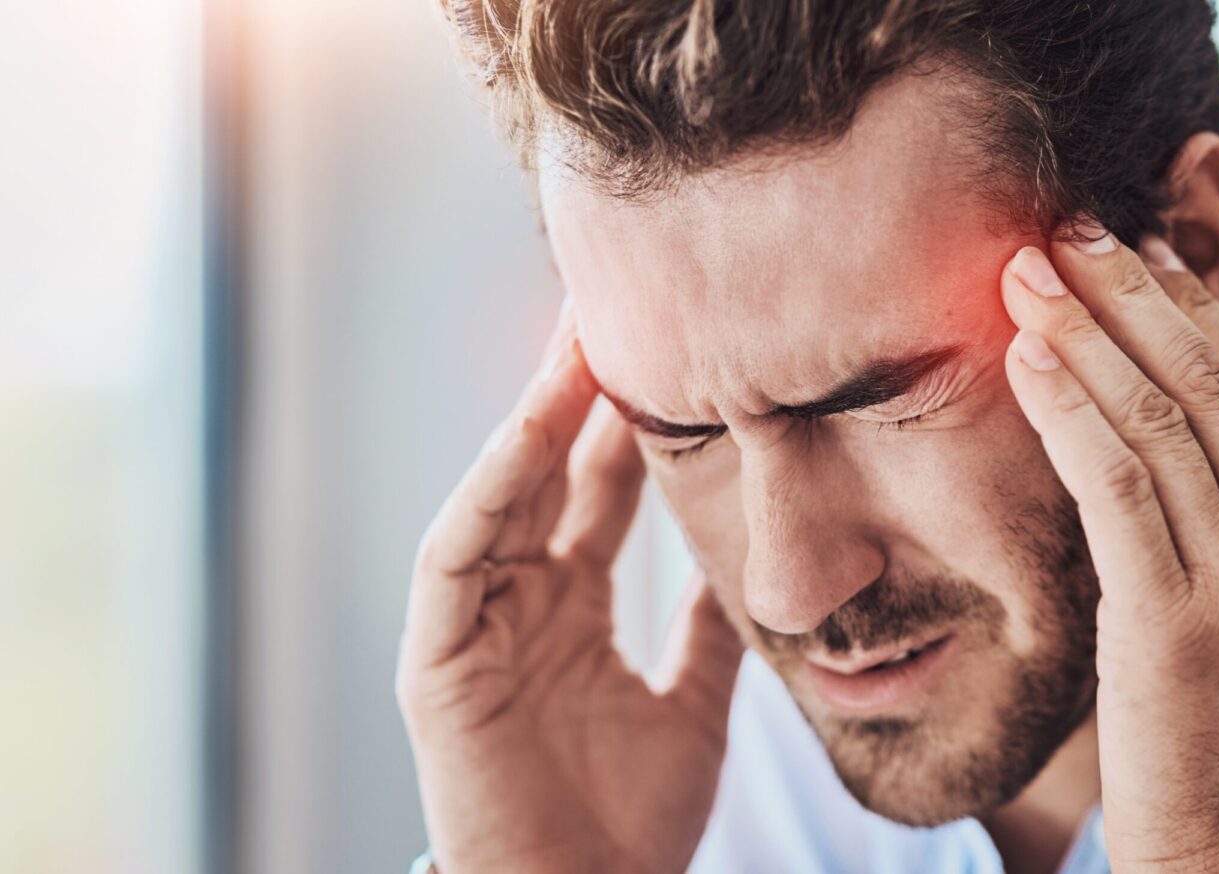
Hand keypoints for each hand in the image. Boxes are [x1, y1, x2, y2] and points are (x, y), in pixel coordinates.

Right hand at [396, 308, 743, 873]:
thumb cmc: (630, 823)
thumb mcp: (693, 705)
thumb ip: (710, 630)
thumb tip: (746, 561)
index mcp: (576, 607)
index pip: (601, 489)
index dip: (632, 420)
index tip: (677, 346)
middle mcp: (523, 599)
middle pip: (550, 471)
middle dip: (580, 392)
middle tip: (618, 304)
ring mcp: (476, 623)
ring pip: (501, 494)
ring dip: (534, 417)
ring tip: (576, 341)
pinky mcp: (436, 656)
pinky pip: (458, 554)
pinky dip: (491, 489)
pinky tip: (529, 430)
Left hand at [999, 228, 1218, 871]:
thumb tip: (1183, 456)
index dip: (1194, 309)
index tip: (1137, 253)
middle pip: (1210, 379)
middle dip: (1132, 292)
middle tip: (1068, 228)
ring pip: (1160, 416)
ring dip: (1085, 330)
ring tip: (1026, 271)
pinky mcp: (1177, 620)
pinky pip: (1116, 483)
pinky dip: (1068, 408)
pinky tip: (1026, 359)